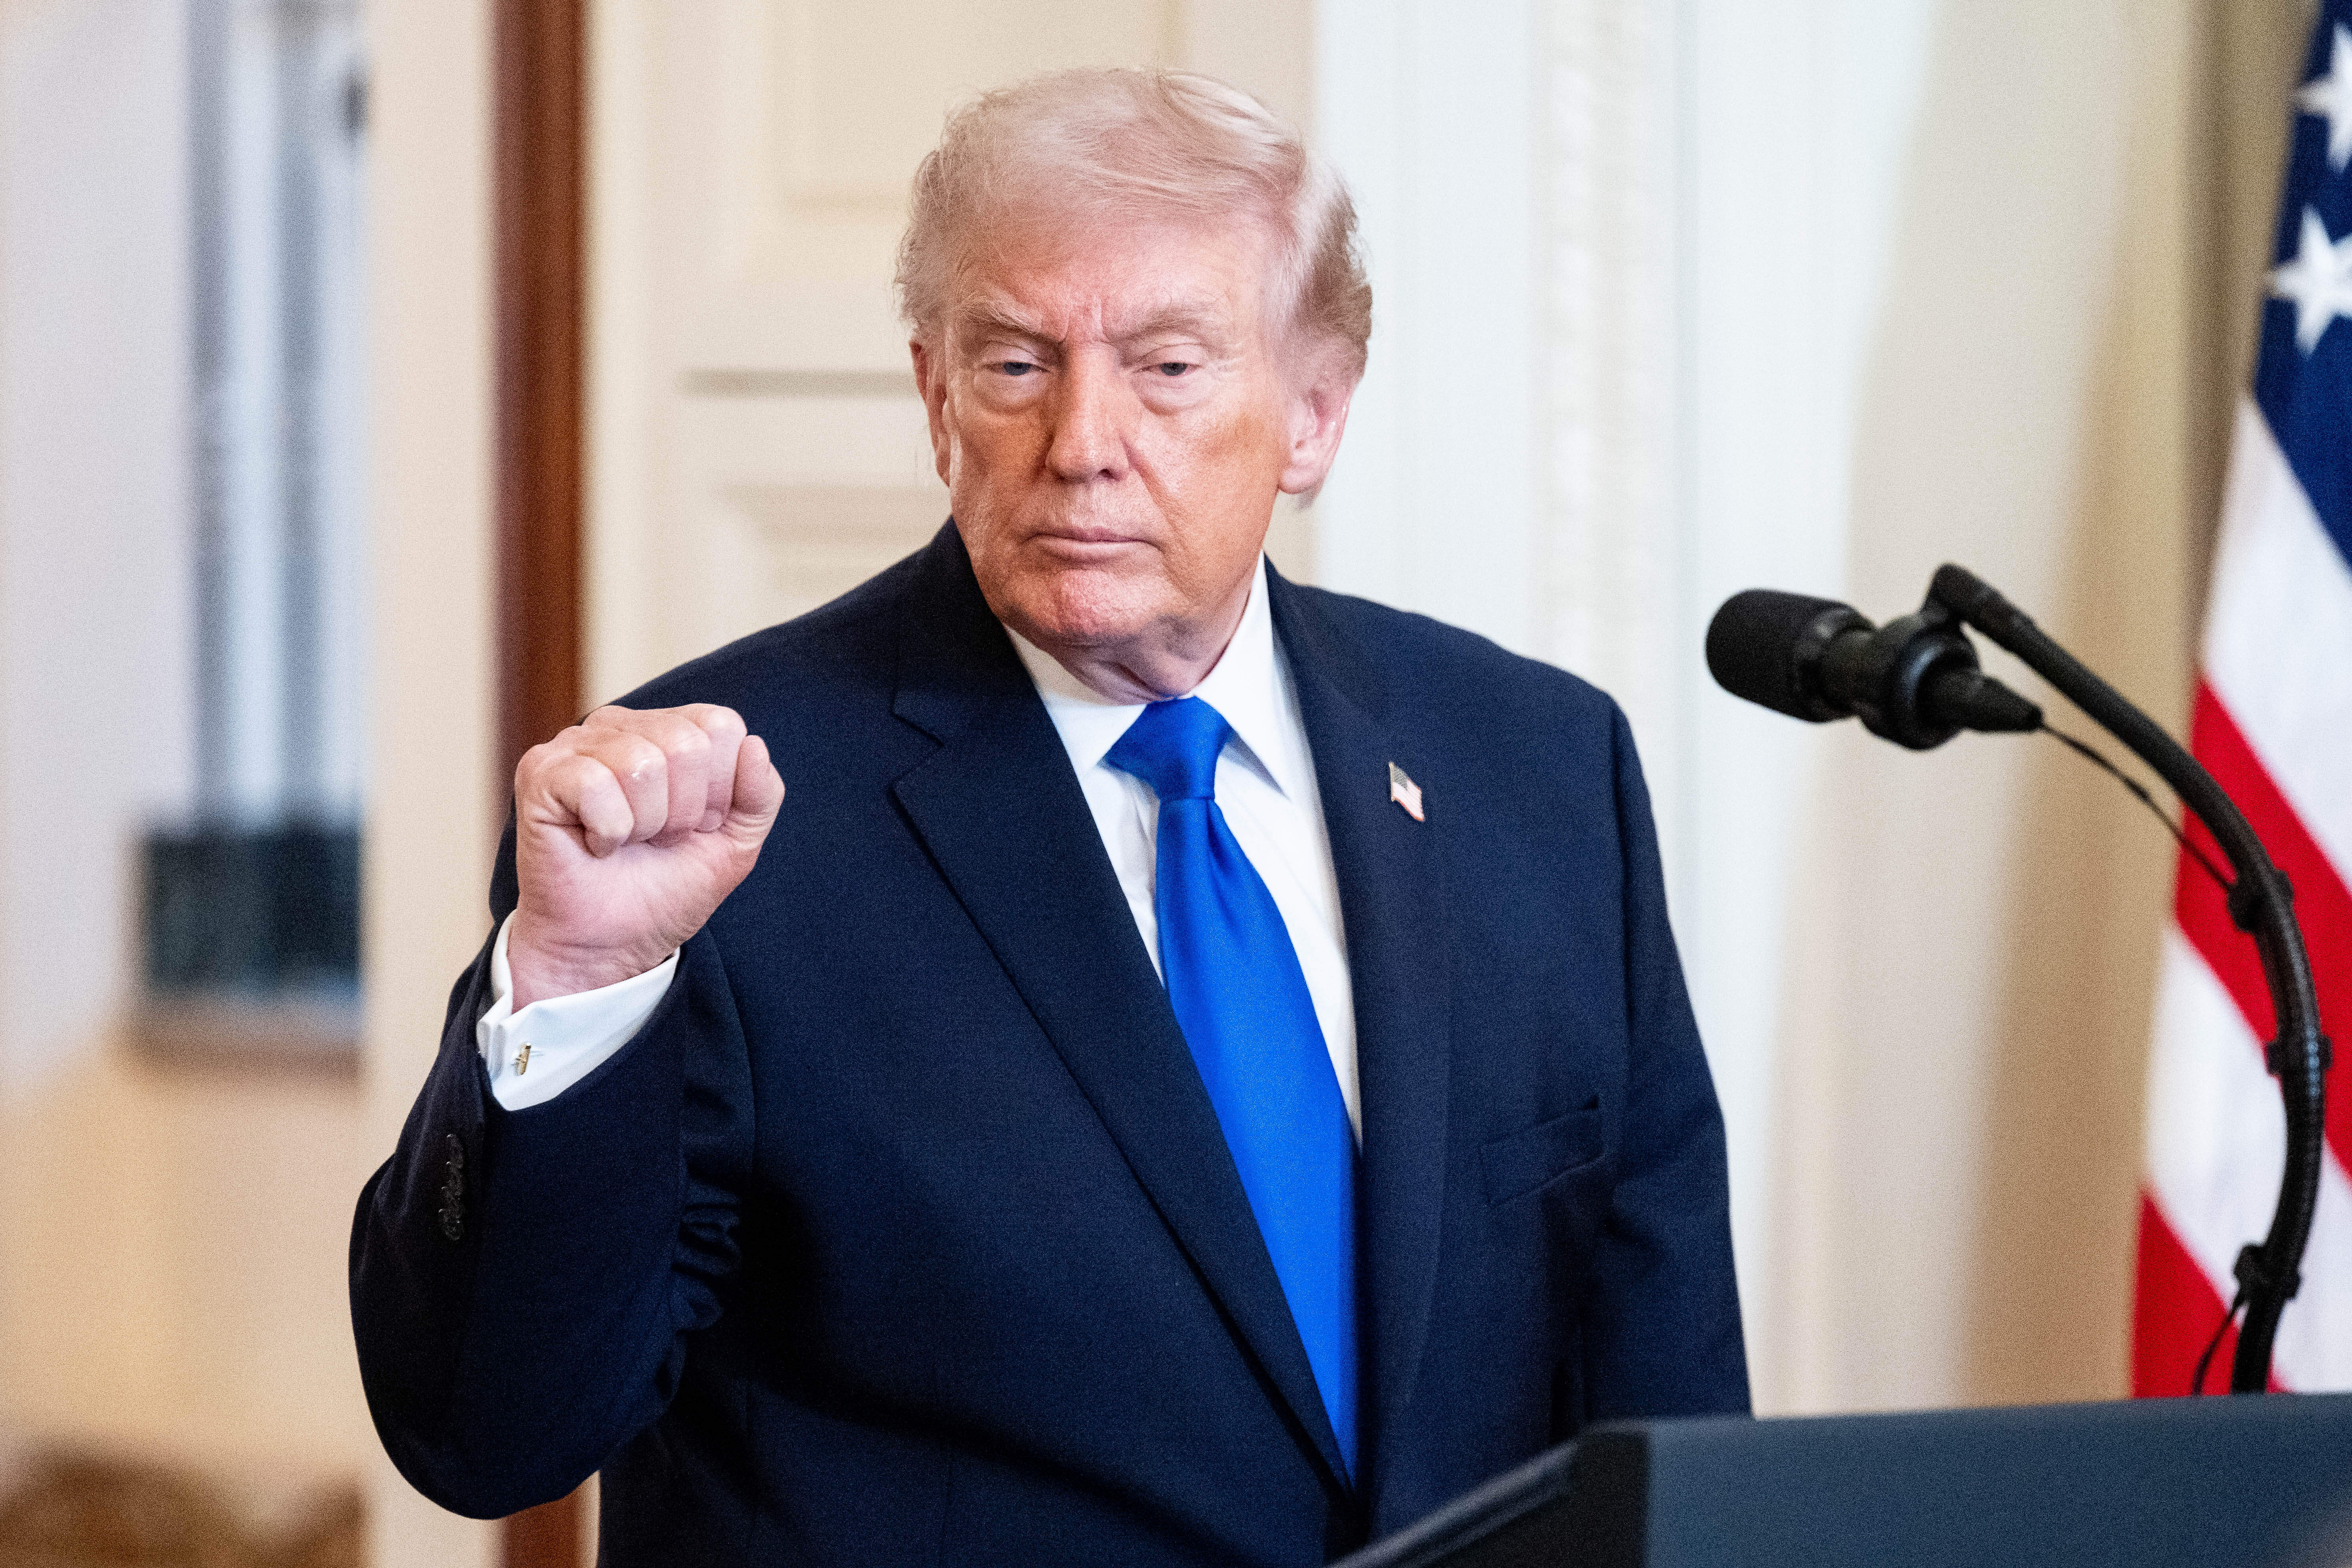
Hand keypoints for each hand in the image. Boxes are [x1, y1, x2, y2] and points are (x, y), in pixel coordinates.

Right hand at [506, 704, 784, 1006]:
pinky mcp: (540, 772)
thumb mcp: (734, 845)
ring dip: (646, 824)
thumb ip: (760, 795)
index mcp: (666, 729)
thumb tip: (754, 746)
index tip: (693, 827)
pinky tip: (596, 844)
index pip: (721, 725)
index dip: (721, 790)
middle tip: (657, 840)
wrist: (609, 946)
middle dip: (684, 811)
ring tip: (627, 842)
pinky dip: (608, 832)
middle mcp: (619, 726)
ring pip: (642, 764)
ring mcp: (573, 744)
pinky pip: (596, 785)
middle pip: (686, 743)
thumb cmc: (665, 889)